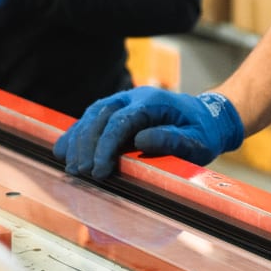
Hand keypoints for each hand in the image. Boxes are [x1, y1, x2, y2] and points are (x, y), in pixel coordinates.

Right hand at [54, 88, 242, 179]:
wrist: (207, 118)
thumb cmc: (203, 132)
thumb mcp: (197, 140)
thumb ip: (171, 139)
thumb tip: (141, 141)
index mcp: (152, 102)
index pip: (120, 121)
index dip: (105, 146)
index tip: (98, 171)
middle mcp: (133, 97)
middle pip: (100, 115)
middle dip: (86, 145)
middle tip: (80, 172)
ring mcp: (123, 102)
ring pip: (91, 115)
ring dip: (77, 141)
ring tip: (71, 167)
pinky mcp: (116, 112)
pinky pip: (90, 120)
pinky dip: (75, 135)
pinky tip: (63, 151)